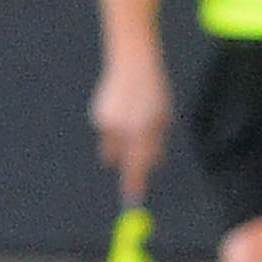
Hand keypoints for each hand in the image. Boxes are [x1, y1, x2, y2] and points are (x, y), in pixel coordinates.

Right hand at [90, 57, 170, 201]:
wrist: (132, 64)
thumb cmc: (154, 91)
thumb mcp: (163, 118)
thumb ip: (156, 143)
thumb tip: (150, 165)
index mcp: (143, 130)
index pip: (137, 164)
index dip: (134, 182)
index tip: (132, 198)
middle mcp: (123, 128)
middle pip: (122, 161)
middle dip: (128, 167)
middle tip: (133, 179)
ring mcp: (108, 123)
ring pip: (113, 148)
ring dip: (122, 146)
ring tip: (134, 125)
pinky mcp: (99, 116)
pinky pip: (108, 134)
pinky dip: (115, 131)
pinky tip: (123, 112)